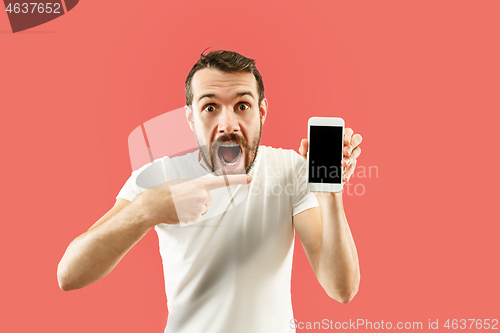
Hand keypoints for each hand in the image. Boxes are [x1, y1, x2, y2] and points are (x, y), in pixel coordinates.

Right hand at [136, 174, 251, 225]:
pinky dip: (189, 215)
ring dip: (193, 208)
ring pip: (202, 209)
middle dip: (199, 200)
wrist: (154, 204)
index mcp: (200, 184)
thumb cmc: (166, 191)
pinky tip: (179, 211)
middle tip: (184, 198)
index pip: (222, 181)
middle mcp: (203, 196)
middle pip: (208, 200)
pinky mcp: (194, 218)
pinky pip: (196, 216)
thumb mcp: (182, 183)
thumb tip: (202, 193)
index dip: (237, 179)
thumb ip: (195, 187)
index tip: (249, 178)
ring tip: (180, 204)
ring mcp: (199, 208)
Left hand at [298, 127, 361, 184]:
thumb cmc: (313, 161)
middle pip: (356, 139)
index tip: (344, 140)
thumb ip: (305, 148)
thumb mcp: (307, 156)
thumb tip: (304, 141)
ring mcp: (350, 155)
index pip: (347, 131)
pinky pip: (353, 168)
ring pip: (356, 153)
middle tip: (344, 152)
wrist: (316, 179)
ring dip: (351, 159)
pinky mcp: (350, 167)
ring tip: (343, 164)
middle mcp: (346, 145)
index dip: (348, 134)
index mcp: (337, 138)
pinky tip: (343, 176)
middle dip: (351, 145)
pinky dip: (348, 172)